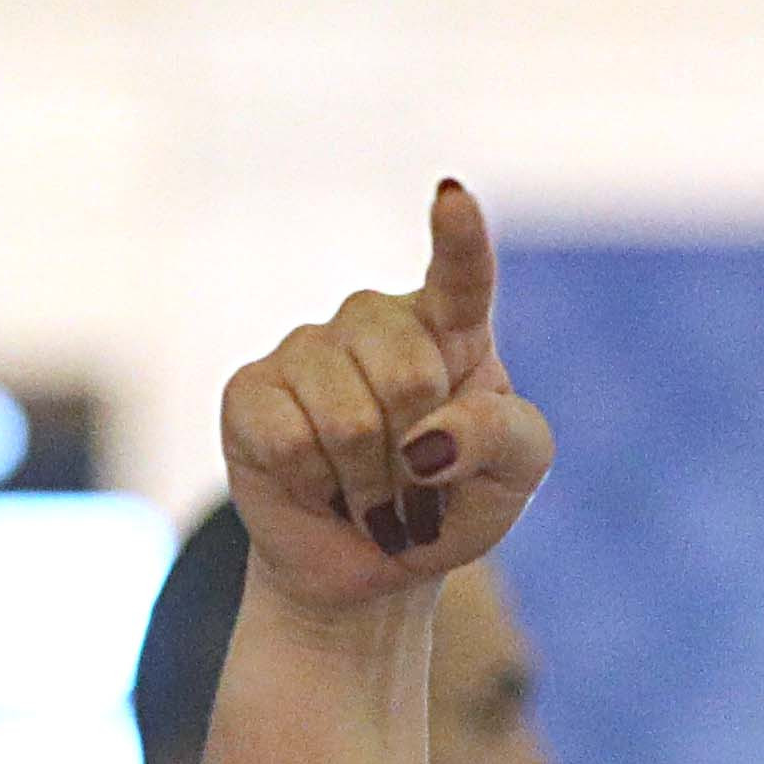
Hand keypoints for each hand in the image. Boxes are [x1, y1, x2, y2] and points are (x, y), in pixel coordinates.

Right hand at [221, 181, 551, 612]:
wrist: (372, 567)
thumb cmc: (452, 504)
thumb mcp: (515, 476)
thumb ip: (502, 437)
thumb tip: (427, 439)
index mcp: (449, 327)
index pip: (460, 273)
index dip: (457, 236)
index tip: (453, 196)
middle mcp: (374, 322)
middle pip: (408, 373)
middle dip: (420, 454)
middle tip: (416, 486)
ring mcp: (306, 349)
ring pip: (348, 419)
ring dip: (371, 486)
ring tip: (371, 496)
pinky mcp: (249, 391)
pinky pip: (290, 441)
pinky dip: (317, 488)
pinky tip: (318, 487)